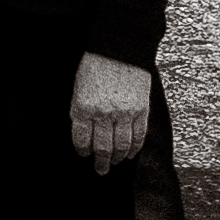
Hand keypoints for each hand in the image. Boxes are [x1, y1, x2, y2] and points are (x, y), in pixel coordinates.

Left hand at [69, 52, 153, 175]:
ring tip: (114, 164)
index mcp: (83, 107)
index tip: (84, 156)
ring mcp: (124, 112)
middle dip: (101, 162)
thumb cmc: (94, 66)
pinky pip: (139, 135)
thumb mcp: (77, 88)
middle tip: (100, 170)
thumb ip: (80, 111)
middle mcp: (103, 113)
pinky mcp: (141, 109)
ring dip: (118, 158)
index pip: (81, 139)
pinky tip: (130, 154)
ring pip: (122, 145)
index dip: (83, 151)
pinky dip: (134, 148)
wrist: (118, 48)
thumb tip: (84, 135)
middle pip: (103, 147)